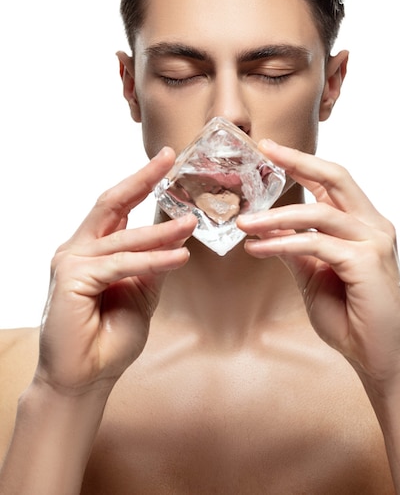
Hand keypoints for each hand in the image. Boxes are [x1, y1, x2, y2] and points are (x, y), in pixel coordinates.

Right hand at [35, 147, 196, 394]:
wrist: (85, 378)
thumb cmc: (109, 338)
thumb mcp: (140, 293)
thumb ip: (151, 264)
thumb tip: (175, 235)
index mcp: (92, 249)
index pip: (118, 207)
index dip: (140, 182)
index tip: (165, 161)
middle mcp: (77, 249)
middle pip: (111, 203)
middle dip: (141, 179)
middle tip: (168, 158)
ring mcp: (70, 261)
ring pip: (123, 237)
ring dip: (160, 231)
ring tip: (191, 222)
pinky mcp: (72, 278)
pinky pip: (121, 264)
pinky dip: (152, 260)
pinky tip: (178, 257)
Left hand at [238, 140, 399, 384]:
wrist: (378, 358)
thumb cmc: (350, 317)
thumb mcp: (314, 277)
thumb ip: (297, 251)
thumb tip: (269, 233)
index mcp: (362, 225)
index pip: (331, 183)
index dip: (302, 164)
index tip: (270, 150)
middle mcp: (373, 225)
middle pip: (336, 178)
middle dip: (298, 162)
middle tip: (265, 150)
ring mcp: (374, 241)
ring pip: (320, 213)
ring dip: (276, 217)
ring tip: (243, 223)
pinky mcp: (367, 261)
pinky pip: (317, 244)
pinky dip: (283, 244)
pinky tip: (258, 249)